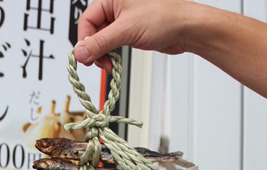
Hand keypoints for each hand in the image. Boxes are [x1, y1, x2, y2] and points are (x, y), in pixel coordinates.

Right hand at [74, 0, 192, 70]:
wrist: (186, 29)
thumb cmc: (165, 18)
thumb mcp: (126, 30)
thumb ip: (100, 43)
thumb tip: (80, 52)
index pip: (86, 20)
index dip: (84, 41)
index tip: (85, 57)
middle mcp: (115, 7)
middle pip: (93, 31)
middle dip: (94, 50)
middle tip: (99, 63)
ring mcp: (122, 20)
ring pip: (102, 39)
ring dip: (103, 54)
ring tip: (109, 64)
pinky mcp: (129, 31)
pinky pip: (112, 44)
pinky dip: (111, 54)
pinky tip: (114, 61)